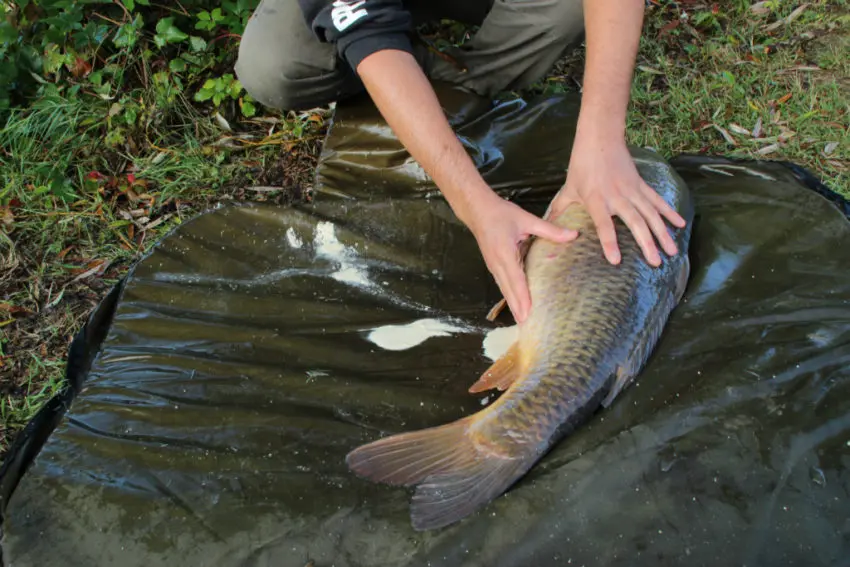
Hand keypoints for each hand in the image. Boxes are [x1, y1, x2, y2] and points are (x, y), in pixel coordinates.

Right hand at [468, 193, 577, 323]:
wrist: (477, 209)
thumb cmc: (500, 213)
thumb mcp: (526, 219)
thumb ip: (549, 229)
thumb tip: (573, 234)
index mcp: (505, 253)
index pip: (516, 279)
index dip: (522, 297)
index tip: (528, 312)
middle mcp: (497, 264)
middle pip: (508, 290)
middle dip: (517, 309)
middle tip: (527, 326)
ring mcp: (493, 266)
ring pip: (504, 289)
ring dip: (513, 305)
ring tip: (523, 321)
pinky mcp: (493, 265)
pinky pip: (502, 284)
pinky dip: (510, 296)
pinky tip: (516, 304)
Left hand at [547, 133, 685, 265]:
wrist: (600, 138)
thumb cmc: (582, 164)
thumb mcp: (569, 188)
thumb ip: (560, 209)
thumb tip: (547, 226)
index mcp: (596, 200)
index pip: (603, 225)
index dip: (609, 242)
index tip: (617, 260)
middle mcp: (617, 197)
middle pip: (635, 222)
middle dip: (647, 243)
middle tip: (656, 263)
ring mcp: (632, 190)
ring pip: (651, 214)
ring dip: (663, 233)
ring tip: (672, 251)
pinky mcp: (642, 185)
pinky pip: (658, 201)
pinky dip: (670, 212)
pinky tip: (680, 225)